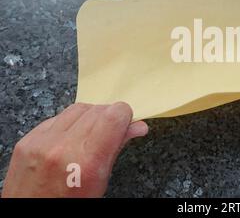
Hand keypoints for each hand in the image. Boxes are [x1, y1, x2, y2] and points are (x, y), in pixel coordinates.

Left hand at [2, 102, 147, 197]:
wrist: (31, 213)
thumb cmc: (70, 203)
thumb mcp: (101, 182)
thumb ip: (117, 148)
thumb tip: (137, 126)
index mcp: (87, 162)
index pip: (113, 116)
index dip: (123, 116)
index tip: (124, 123)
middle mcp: (62, 148)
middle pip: (97, 110)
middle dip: (108, 118)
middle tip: (109, 133)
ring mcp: (41, 143)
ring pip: (78, 108)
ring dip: (89, 117)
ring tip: (89, 137)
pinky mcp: (27, 140)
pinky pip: (57, 118)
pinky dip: (69, 124)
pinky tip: (70, 139)